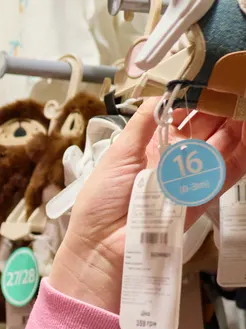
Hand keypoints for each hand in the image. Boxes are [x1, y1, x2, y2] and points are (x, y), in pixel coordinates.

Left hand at [52, 100, 245, 311]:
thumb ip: (142, 123)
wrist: (103, 250)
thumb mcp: (118, 155)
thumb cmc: (101, 204)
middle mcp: (174, 158)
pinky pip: (229, 169)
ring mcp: (191, 176)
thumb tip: (160, 91)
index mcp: (150, 145)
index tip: (212, 74)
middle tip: (236, 81)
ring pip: (223, 142)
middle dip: (222, 103)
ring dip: (236, 121)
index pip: (181, 113)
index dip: (198, 94)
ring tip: (243, 98)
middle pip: (207, 124)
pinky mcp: (204, 195)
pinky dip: (242, 148)